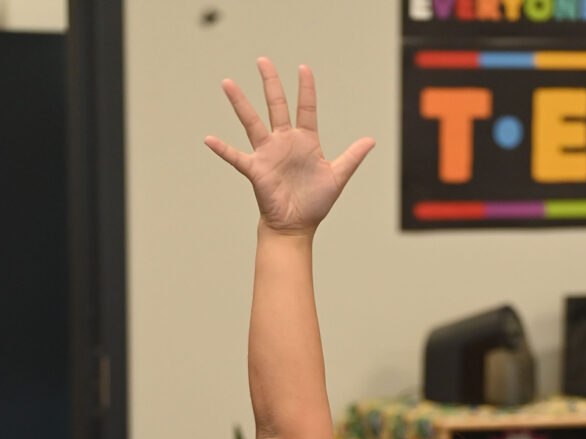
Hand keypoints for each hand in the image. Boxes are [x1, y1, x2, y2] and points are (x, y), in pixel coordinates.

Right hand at [204, 58, 374, 233]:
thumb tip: (371, 140)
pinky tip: (209, 139)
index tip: (304, 68)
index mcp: (306, 141)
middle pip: (277, 105)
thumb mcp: (337, 177)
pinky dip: (222, 149)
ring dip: (240, 103)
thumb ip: (352, 157)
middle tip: (263, 60)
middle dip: (271, 83)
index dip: (306, 89)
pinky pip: (236, 157)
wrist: (297, 226)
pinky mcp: (256, 169)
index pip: (306, 108)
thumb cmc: (315, 203)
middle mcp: (285, 142)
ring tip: (228, 83)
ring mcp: (268, 154)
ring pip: (252, 122)